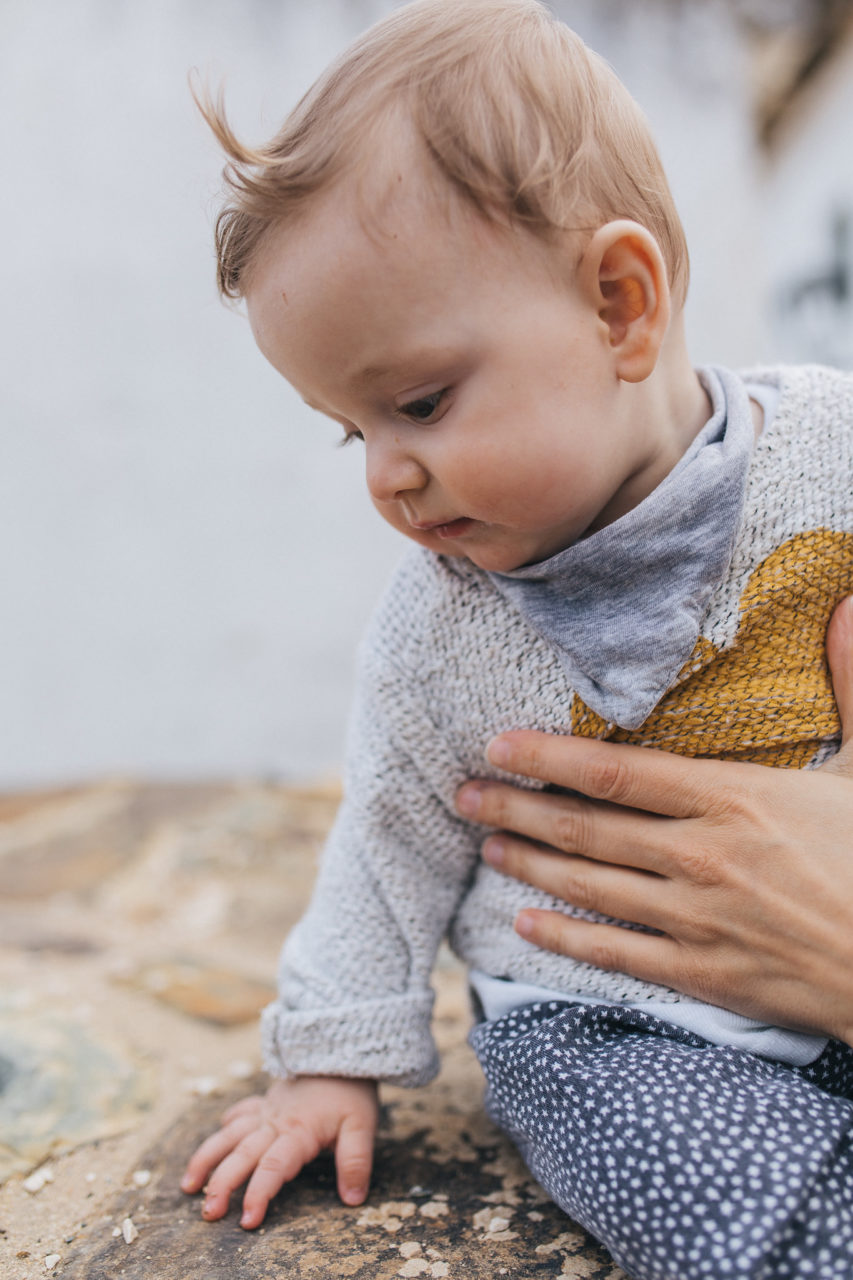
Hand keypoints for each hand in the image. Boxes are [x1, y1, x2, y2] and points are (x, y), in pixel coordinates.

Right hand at [180, 1075, 378, 1228]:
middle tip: (208, 1213)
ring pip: (230, 1135)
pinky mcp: (265, 1102)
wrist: (342, 1050)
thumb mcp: (363, 1126)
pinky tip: (217, 1140)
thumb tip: (353, 1200)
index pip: (273, 1167)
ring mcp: (266, 1111)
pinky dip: (226, 1127)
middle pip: (243, 1154)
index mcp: (298, 1131)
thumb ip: (356, 1162)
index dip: (259, 1194)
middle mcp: (275, 1122)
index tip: (246, 1221)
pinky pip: (240, 1114)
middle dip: (222, 1184)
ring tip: (189, 1186)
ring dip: (208, 1158)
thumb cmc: (352, 1091)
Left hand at [456, 597, 852, 1045]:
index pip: (615, 771)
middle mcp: (701, 855)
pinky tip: (528, 926)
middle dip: (517, 807)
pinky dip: (568, 939)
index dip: (547, 758)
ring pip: (591, 886)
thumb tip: (848, 604)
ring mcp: (699, 919)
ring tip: (486, 844)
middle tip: (463, 794)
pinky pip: (619, 954)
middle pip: (586, 828)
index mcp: (734, 798)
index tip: (498, 745)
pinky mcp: (707, 974)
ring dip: (530, 863)